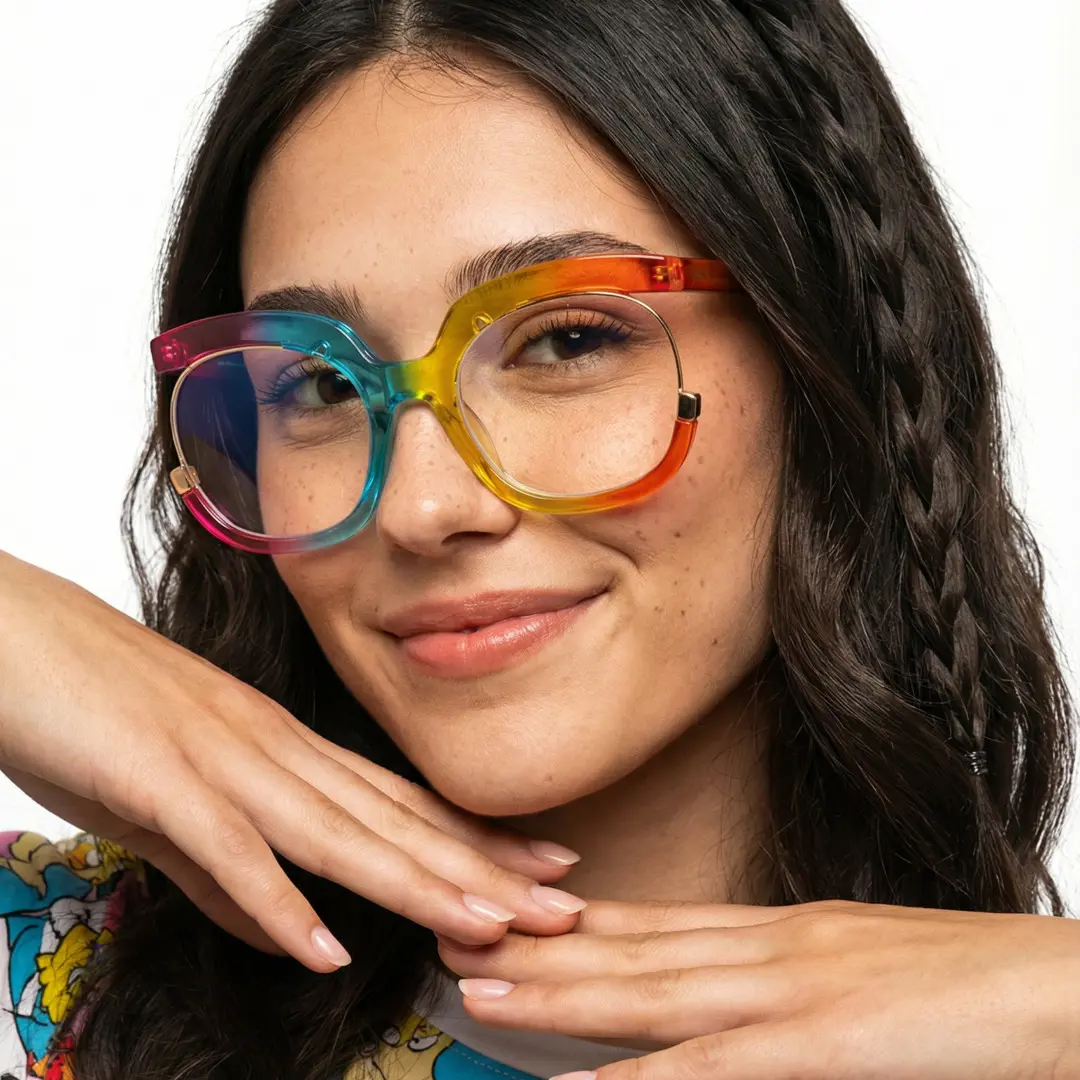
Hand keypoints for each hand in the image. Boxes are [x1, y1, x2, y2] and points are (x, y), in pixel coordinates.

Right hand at [0, 551, 586, 973]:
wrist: (21, 643)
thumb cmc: (99, 712)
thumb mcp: (176, 810)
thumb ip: (236, 878)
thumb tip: (298, 939)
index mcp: (284, 751)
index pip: (398, 803)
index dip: (474, 841)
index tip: (539, 869)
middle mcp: (274, 752)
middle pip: (392, 821)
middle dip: (481, 870)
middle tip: (562, 905)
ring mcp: (223, 764)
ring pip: (337, 832)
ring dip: (415, 884)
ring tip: (488, 925)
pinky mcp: (161, 783)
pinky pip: (229, 850)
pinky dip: (278, 902)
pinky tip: (327, 949)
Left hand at [438, 897, 1079, 1078]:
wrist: (1061, 989)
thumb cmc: (968, 989)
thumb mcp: (862, 973)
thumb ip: (792, 985)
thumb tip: (738, 1008)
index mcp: (781, 933)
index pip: (658, 922)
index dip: (580, 920)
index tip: (519, 917)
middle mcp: (770, 947)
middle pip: (634, 947)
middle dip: (542, 951)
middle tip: (465, 942)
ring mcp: (791, 990)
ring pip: (651, 990)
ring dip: (560, 995)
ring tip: (486, 990)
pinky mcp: (820, 1041)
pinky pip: (710, 1065)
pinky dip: (639, 1077)